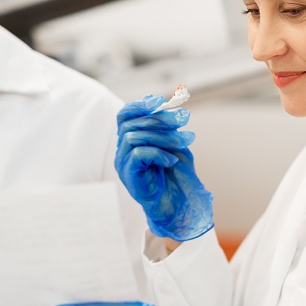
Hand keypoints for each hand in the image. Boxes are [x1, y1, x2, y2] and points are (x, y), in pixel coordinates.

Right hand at [115, 95, 212, 240]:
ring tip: (183, 143)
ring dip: (162, 137)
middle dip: (159, 119)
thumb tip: (162, 102)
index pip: (124, 116)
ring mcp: (123, 164)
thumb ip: (166, 125)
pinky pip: (137, 154)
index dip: (139, 105)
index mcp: (131, 141)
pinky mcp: (128, 176)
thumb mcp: (175, 143)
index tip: (160, 100)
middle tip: (183, 120)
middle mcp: (123, 151)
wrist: (181, 205)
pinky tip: (172, 161)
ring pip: (133, 136)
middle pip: (131, 124)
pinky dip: (158, 153)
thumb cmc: (177, 176)